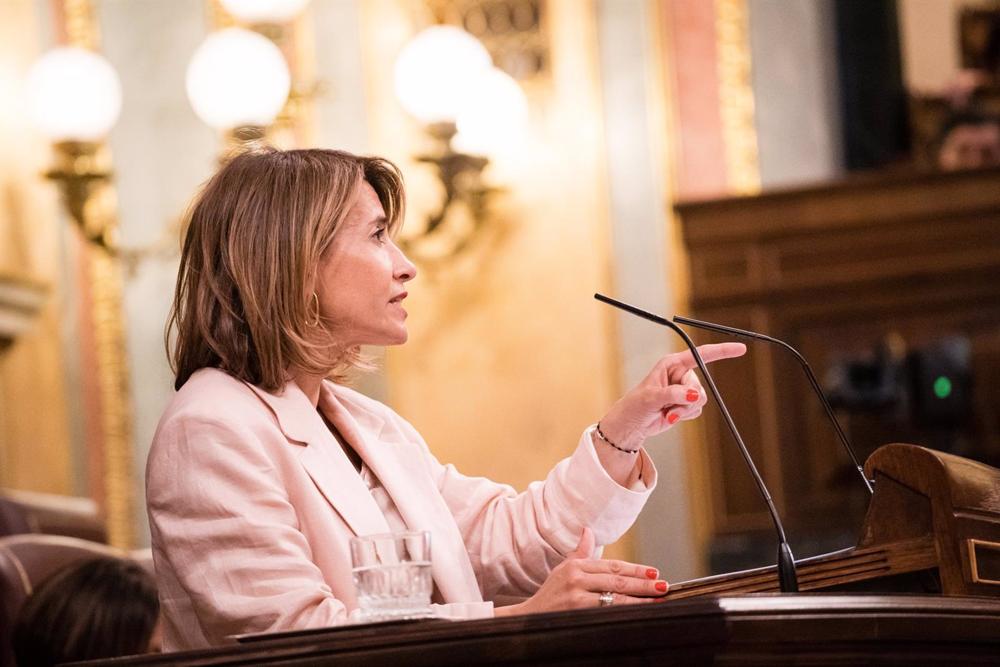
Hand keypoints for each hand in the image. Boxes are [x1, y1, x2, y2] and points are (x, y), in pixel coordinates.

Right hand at [495, 528, 667, 615]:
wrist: (530, 618)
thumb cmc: (550, 594)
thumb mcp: (563, 569)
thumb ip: (580, 552)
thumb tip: (588, 531)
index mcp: (575, 566)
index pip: (612, 566)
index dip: (635, 569)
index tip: (654, 572)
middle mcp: (576, 578)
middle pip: (617, 581)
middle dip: (643, 583)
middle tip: (663, 585)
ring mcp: (577, 597)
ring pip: (616, 597)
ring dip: (640, 599)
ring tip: (657, 599)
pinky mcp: (578, 612)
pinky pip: (608, 611)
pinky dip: (625, 611)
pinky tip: (639, 611)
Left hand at [599, 343, 745, 451]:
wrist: (632, 425)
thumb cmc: (635, 406)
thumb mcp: (652, 398)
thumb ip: (674, 394)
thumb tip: (694, 395)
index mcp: (672, 364)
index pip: (700, 355)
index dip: (721, 351)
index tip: (740, 349)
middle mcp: (680, 375)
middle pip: (700, 386)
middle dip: (686, 400)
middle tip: (669, 408)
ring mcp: (684, 390)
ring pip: (700, 400)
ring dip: (684, 410)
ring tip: (666, 413)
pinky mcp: (685, 404)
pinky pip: (697, 410)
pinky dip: (684, 416)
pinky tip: (669, 417)